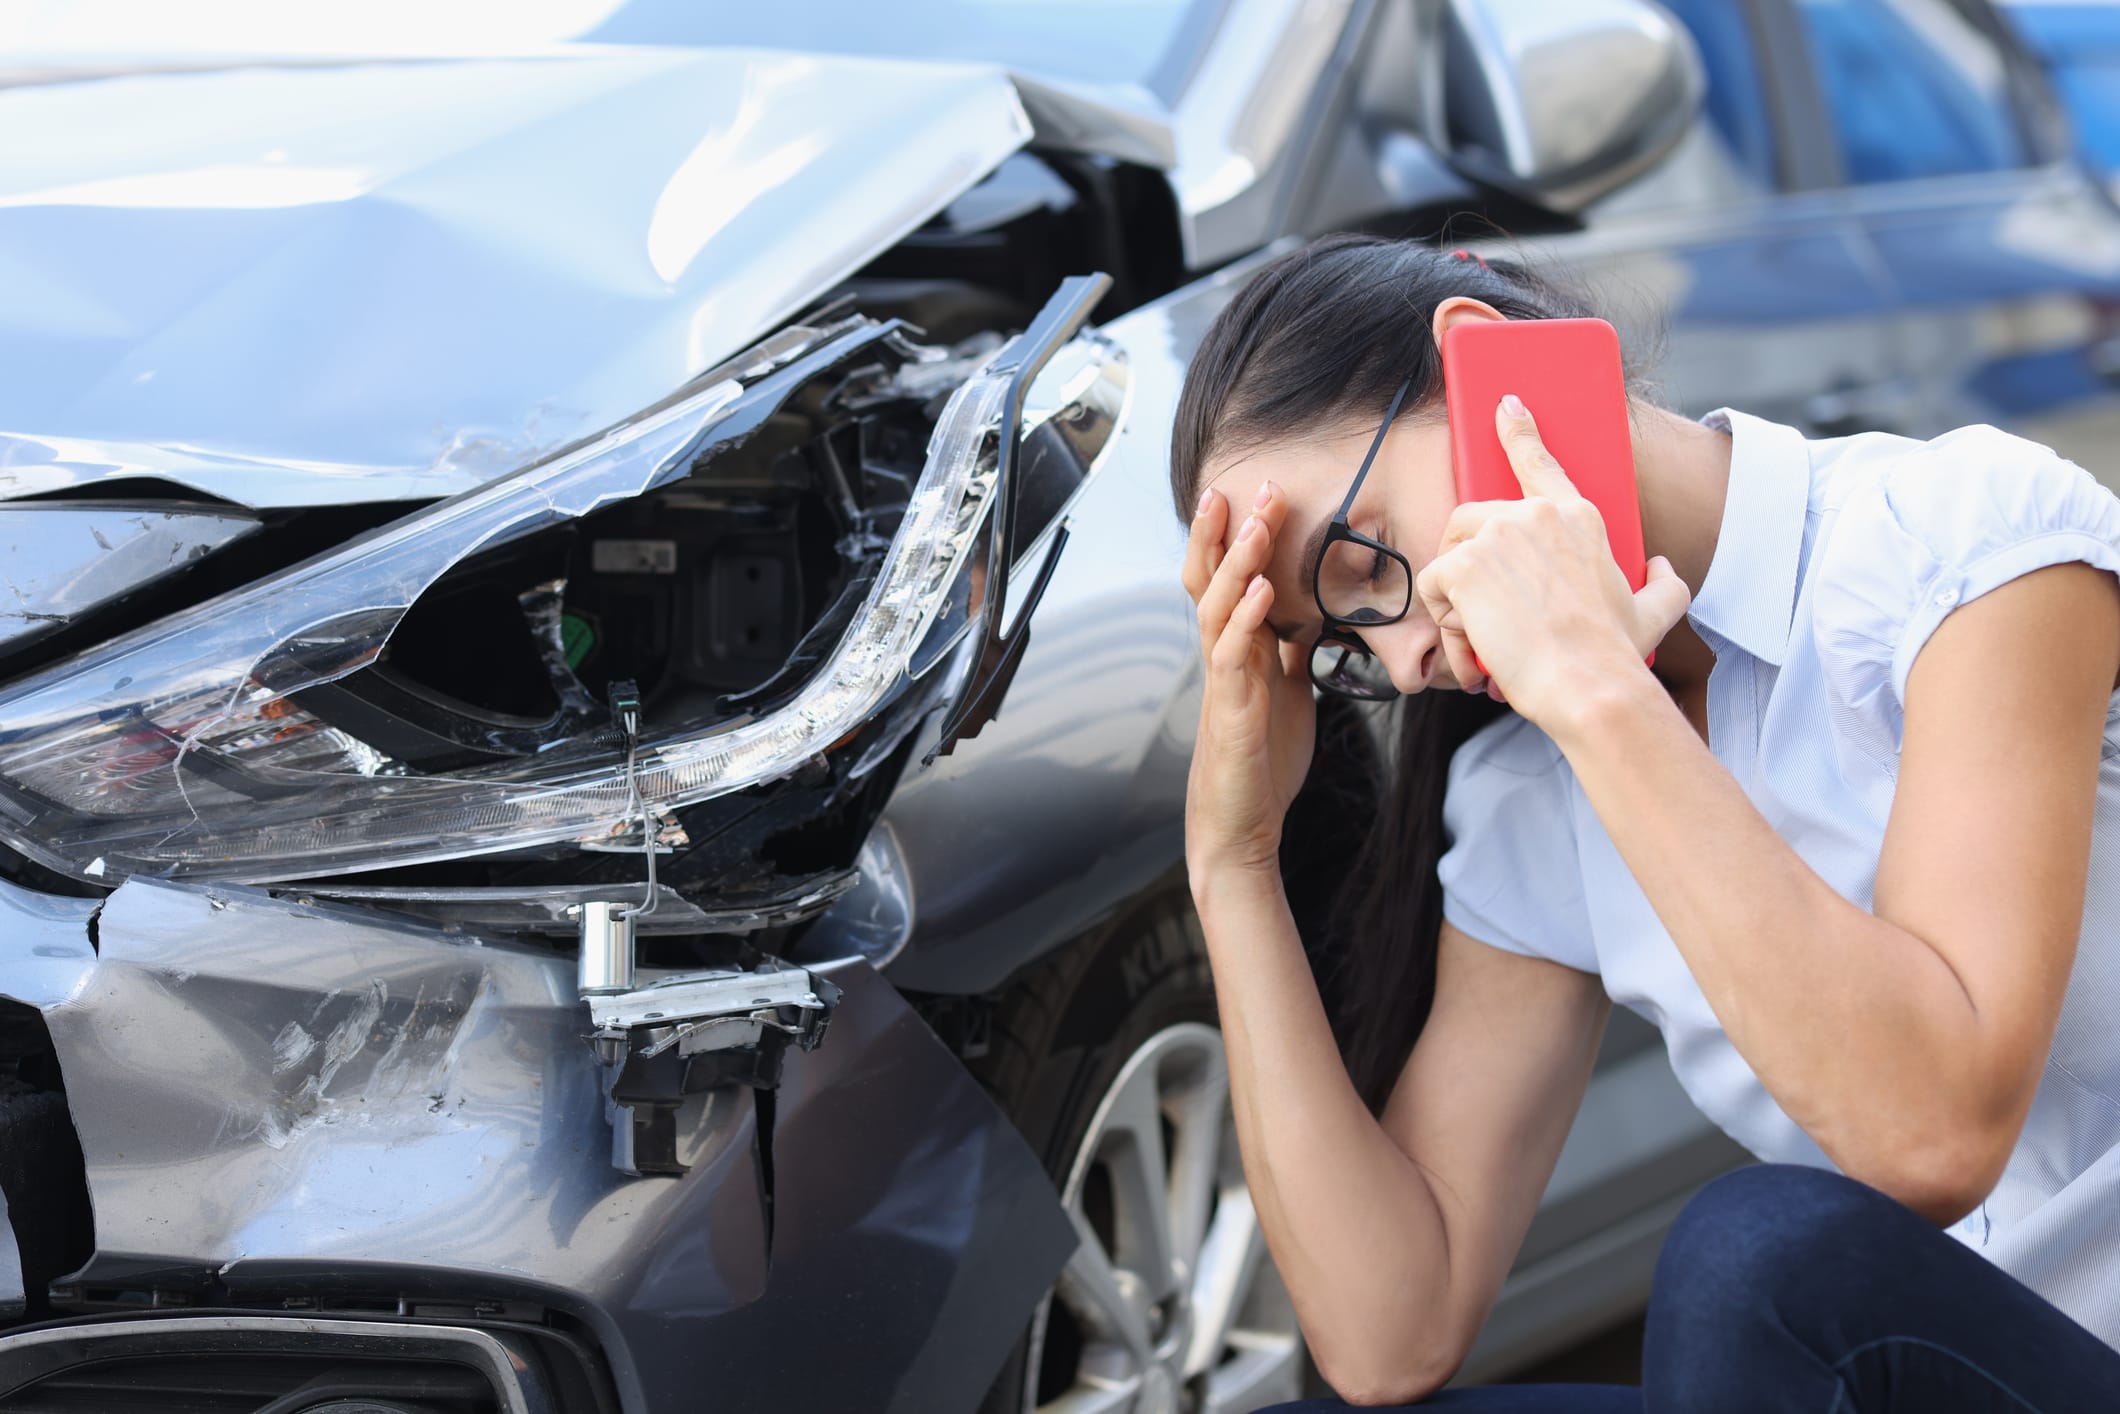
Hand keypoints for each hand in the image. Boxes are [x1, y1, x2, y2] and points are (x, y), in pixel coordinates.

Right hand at [1181, 482, 1316, 878]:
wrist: (1241, 824)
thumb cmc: (1261, 761)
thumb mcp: (1285, 693)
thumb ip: (1290, 654)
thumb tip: (1311, 620)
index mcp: (1236, 648)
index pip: (1225, 577)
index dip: (1232, 535)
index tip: (1253, 493)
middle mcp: (1222, 655)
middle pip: (1211, 577)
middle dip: (1228, 530)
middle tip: (1253, 485)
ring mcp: (1223, 679)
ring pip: (1216, 605)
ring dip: (1237, 561)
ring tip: (1256, 522)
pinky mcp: (1231, 708)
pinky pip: (1233, 654)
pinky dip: (1246, 618)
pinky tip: (1260, 591)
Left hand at [1414, 395, 1690, 730]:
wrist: (1590, 684)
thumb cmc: (1616, 654)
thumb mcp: (1656, 612)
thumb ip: (1665, 583)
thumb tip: (1664, 567)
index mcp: (1579, 516)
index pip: (1539, 461)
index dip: (1517, 430)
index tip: (1504, 405)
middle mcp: (1537, 514)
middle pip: (1472, 519)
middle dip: (1468, 564)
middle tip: (1490, 613)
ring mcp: (1499, 533)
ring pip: (1449, 552)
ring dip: (1456, 595)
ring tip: (1486, 633)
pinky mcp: (1467, 563)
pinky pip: (1433, 585)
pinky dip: (1444, 619)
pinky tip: (1472, 641)